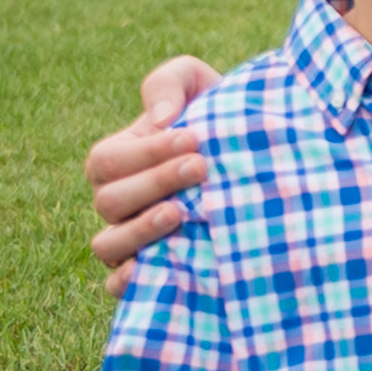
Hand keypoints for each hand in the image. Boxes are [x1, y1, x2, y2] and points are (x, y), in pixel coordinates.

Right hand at [87, 56, 221, 285]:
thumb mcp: (198, 85)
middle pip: (109, 201)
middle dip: (154, 183)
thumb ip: (170, 84)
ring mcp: (131, 238)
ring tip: (181, 212)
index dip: (145, 153)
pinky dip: (131, 282)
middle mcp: (118, 203)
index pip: (108, 160)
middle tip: (201, 167)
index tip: (194, 138)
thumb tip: (162, 118)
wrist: (262, 157)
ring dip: (141, 230)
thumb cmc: (221, 117)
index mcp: (119, 160)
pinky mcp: (151, 270)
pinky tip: (167, 266)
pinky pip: (119, 286)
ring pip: (108, 245)